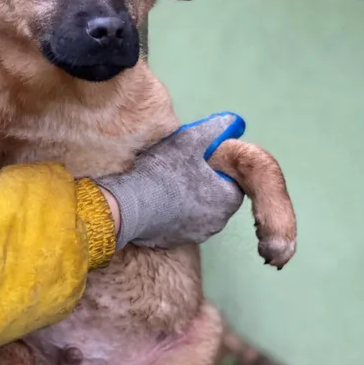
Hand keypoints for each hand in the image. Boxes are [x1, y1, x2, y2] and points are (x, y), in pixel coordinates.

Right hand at [96, 113, 244, 249]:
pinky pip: (181, 224)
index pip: (233, 181)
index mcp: (227, 199)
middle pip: (217, 198)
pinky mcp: (175, 242)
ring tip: (168, 184)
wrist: (128, 204)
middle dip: (205, 184)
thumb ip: (216, 129)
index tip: (200, 159)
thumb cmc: (163, 170)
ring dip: (190, 200)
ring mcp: (196, 236)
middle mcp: (217, 223)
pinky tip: (158, 200)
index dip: (218, 168)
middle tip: (182, 169)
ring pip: (200, 212)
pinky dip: (174, 213)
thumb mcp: (190, 139)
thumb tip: (235, 122)